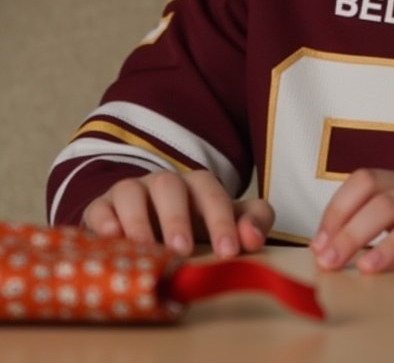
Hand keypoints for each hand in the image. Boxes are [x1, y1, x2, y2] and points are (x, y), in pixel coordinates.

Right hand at [82, 169, 274, 258]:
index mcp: (196, 185)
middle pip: (169, 186)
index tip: (229, 251)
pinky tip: (112, 239)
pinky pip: (98, 208)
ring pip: (130, 192)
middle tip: (183, 250)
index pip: (211, 192)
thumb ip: (252, 223)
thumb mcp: (226, 223)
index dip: (221, 220)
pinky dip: (103, 222)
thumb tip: (253, 238)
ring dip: (138, 220)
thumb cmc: (194, 227)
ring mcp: (130, 193)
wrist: (147, 223)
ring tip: (146, 249)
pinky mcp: (101, 209)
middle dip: (176, 217)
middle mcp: (162, 184)